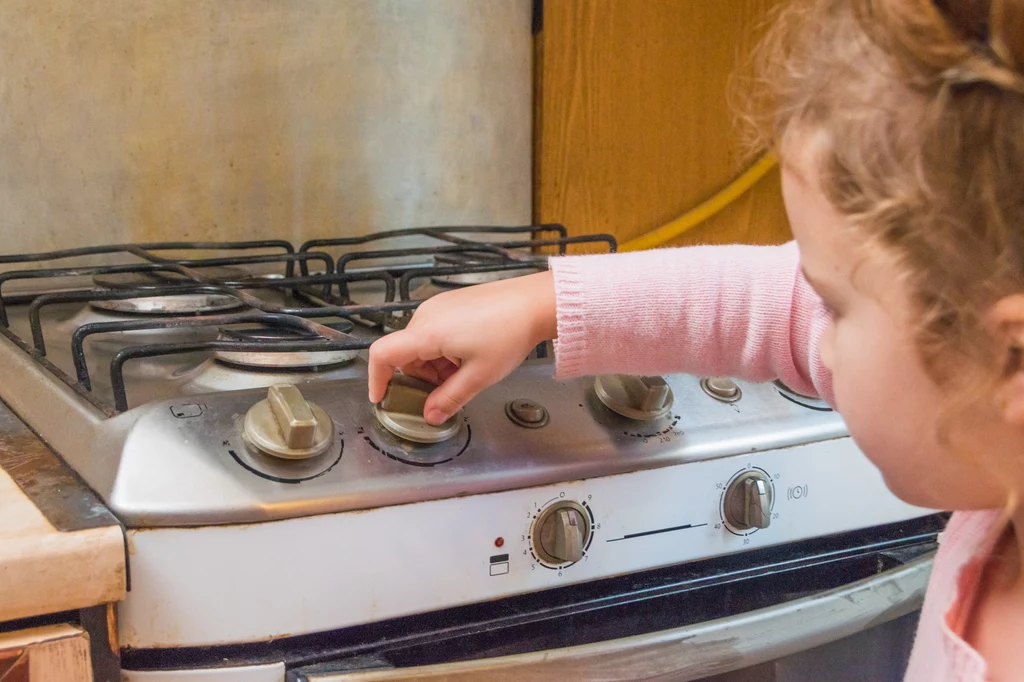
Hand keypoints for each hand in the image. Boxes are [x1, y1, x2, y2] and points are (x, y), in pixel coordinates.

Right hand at [368, 271, 556, 423]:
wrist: (535, 302)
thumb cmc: (509, 334)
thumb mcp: (479, 376)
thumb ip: (450, 399)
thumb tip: (430, 416)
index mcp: (427, 332)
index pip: (382, 354)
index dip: (376, 379)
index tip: (381, 398)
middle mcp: (426, 315)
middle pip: (405, 353)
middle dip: (420, 377)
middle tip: (448, 390)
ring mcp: (438, 306)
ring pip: (421, 344)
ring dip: (434, 365)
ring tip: (466, 372)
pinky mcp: (450, 303)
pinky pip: (434, 332)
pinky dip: (443, 351)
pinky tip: (469, 356)